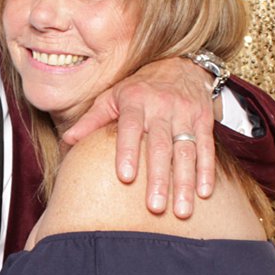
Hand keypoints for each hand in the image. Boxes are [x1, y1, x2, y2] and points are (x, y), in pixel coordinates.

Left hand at [61, 56, 217, 217]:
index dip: (128, 151)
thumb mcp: (112, 96)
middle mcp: (161, 107)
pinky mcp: (204, 119)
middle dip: (159, 178)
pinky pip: (206, 148)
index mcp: (135, 101)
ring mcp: (185, 114)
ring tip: (182, 211)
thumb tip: (68, 141)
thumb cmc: (139, 87)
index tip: (126, 178)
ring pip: (185, 151)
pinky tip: (205, 193)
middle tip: (154, 208)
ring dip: (184, 182)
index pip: (130, 128)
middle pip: (160, 146)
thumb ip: (92, 120)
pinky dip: (207, 171)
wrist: (181, 64)